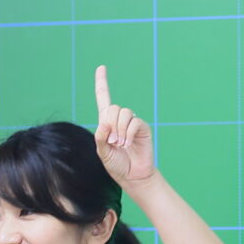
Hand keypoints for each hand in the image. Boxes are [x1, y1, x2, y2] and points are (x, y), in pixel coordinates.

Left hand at [93, 66, 155, 187]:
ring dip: (119, 130)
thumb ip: (100, 136)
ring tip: (120, 145)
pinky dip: (128, 134)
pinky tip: (128, 144)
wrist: (132, 176)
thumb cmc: (116, 164)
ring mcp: (132, 123)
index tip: (101, 67)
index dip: (102, 83)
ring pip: (124, 113)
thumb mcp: (102, 151)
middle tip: (113, 142)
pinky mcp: (142, 128)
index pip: (103, 98)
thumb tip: (105, 121)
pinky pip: (134, 122)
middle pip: (113, 108)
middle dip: (110, 125)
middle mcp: (120, 119)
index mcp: (107, 122)